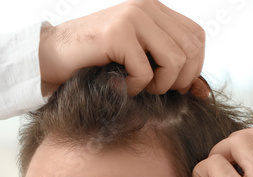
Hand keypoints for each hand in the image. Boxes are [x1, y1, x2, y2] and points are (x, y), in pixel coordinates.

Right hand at [38, 0, 206, 96]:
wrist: (48, 58)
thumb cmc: (92, 64)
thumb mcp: (137, 62)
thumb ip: (168, 68)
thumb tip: (204, 92)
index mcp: (154, 9)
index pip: (196, 38)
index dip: (192, 68)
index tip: (172, 86)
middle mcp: (145, 7)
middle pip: (191, 50)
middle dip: (177, 81)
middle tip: (152, 90)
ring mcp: (131, 17)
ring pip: (174, 61)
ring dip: (158, 85)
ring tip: (136, 87)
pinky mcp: (117, 34)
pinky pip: (145, 71)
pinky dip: (134, 87)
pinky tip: (118, 84)